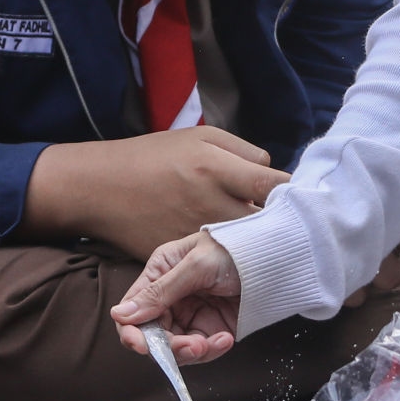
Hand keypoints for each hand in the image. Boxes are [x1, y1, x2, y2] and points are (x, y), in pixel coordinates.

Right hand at [26, 127, 286, 261]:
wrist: (102, 187)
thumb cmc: (154, 156)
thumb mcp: (200, 137)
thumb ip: (243, 152)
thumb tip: (272, 173)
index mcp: (216, 169)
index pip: (273, 185)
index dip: (291, 191)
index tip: (297, 195)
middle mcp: (209, 205)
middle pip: (266, 225)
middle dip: (280, 224)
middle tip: (289, 222)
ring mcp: (195, 235)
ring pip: (244, 250)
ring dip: (258, 245)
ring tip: (265, 237)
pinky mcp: (182, 257)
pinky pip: (217, 263)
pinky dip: (230, 259)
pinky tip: (236, 250)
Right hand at [112, 230, 243, 361]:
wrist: (276, 260)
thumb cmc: (235, 249)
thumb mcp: (196, 266)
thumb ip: (160, 292)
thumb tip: (120, 314)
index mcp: (159, 272)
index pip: (132, 309)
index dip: (132, 331)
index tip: (141, 347)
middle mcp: (170, 296)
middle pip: (153, 334)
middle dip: (170, 346)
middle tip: (192, 347)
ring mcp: (190, 314)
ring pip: (176, 347)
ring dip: (192, 352)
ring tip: (213, 343)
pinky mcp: (210, 328)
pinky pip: (201, 349)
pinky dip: (212, 350)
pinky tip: (226, 339)